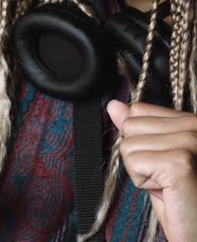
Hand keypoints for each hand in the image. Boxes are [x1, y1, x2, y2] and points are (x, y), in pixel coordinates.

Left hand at [107, 100, 196, 240]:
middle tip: (165, 176)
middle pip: (130, 126)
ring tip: (167, 184)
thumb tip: (114, 106)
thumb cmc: (180, 197)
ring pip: (128, 145)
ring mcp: (190, 141)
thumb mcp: (154, 157)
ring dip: (140, 171)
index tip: (162, 162)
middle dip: (138, 156)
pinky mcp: (180, 162)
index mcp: (191, 121)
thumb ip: (137, 130)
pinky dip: (142, 182)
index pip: (138, 110)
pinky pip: (133, 162)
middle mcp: (195, 125)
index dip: (140, 141)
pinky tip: (166, 190)